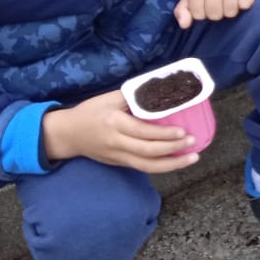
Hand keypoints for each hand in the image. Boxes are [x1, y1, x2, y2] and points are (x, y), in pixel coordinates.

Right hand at [42, 90, 201, 173]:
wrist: (66, 134)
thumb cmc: (90, 112)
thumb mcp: (109, 98)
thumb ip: (134, 97)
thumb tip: (162, 91)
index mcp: (114, 123)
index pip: (142, 132)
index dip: (163, 134)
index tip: (182, 132)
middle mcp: (116, 143)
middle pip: (147, 151)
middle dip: (173, 149)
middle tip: (193, 142)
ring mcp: (117, 156)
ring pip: (147, 166)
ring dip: (172, 164)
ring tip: (193, 158)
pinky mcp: (119, 164)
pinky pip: (142, 167)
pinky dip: (162, 165)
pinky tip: (177, 160)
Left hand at [174, 0, 259, 28]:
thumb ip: (183, 9)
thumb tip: (184, 25)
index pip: (198, 15)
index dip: (204, 13)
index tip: (208, 4)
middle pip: (215, 14)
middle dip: (219, 13)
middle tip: (222, 2)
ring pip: (230, 11)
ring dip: (232, 10)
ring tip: (232, 0)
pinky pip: (245, 4)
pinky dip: (245, 4)